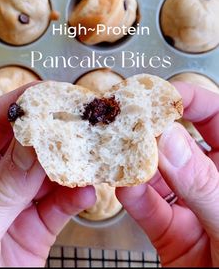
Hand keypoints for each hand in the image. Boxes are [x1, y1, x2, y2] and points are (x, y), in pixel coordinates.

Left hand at [0, 86, 94, 266]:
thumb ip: (4, 186)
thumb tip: (31, 145)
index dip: (17, 105)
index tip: (43, 94)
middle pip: (27, 144)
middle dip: (54, 131)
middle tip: (78, 119)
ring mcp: (19, 203)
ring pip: (50, 172)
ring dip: (73, 163)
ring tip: (92, 153)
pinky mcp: (39, 227)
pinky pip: (62, 205)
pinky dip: (77, 197)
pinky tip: (87, 191)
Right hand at [117, 83, 218, 266]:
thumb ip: (204, 185)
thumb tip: (170, 143)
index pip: (215, 117)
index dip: (190, 100)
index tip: (161, 95)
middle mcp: (213, 181)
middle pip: (180, 141)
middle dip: (154, 128)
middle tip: (129, 117)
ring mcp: (191, 206)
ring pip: (159, 173)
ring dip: (137, 161)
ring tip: (119, 148)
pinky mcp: (171, 233)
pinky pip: (148, 208)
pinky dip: (132, 197)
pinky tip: (123, 185)